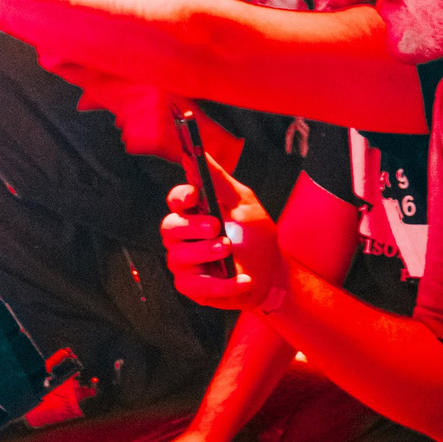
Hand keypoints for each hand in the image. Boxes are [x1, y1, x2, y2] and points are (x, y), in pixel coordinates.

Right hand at [160, 174, 278, 307]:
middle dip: (191, 226)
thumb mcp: (243, 204)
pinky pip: (196, 286)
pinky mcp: (192, 287)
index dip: (180, 196)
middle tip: (215, 226)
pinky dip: (222, 284)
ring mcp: (185, 263)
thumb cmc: (256, 237)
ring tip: (229, 249)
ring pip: (179, 256)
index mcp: (194, 213)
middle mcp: (183, 238)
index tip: (194, 194)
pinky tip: (243, 279)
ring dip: (206, 252)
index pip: (175, 200)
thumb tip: (199, 154)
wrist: (273, 274)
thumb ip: (220, 180)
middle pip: (169, 227)